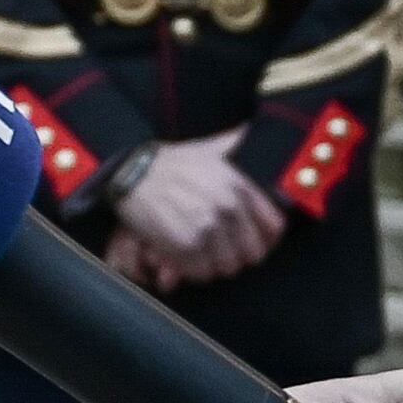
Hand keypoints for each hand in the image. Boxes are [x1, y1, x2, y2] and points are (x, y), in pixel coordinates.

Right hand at [113, 145, 282, 286]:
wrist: (128, 172)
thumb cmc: (169, 162)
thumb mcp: (209, 149)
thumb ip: (236, 144)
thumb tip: (251, 131)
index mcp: (239, 186)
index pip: (273, 228)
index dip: (266, 240)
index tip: (253, 242)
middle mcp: (227, 206)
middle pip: (252, 253)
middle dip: (238, 255)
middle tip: (222, 251)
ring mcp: (207, 226)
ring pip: (228, 267)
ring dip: (215, 266)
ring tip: (203, 256)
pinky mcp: (184, 243)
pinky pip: (202, 272)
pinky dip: (194, 271)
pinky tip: (186, 259)